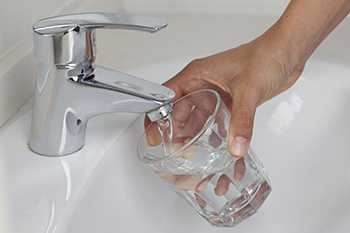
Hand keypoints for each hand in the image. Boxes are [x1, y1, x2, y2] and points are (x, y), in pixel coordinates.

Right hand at [162, 31, 303, 155]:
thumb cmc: (265, 55)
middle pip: (179, 113)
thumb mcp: (248, 90)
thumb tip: (235, 147)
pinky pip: (215, 123)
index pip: (166, 97)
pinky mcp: (228, 103)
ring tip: (194, 156)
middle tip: (178, 153)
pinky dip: (214, 136)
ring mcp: (215, 95)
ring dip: (195, 138)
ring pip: (197, 120)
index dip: (157, 117)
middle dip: (177, 134)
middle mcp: (202, 86)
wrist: (287, 53)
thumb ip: (241, 121)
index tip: (156, 137)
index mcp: (197, 76)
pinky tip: (217, 149)